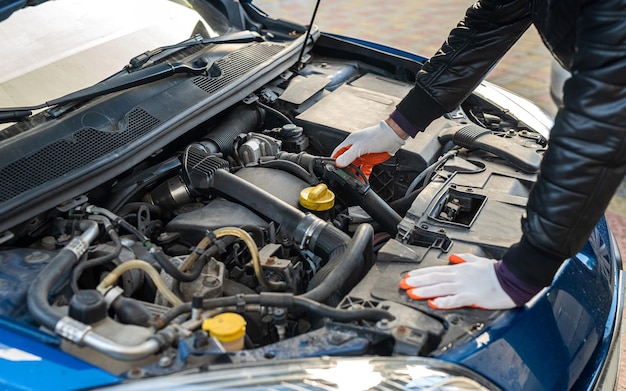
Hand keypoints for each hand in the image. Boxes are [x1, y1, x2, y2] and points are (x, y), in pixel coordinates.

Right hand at [332, 120, 405, 176]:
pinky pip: (364, 170)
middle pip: (346, 161)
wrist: (393, 137)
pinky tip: (361, 181)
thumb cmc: (378, 136)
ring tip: (351, 181)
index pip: (338, 152)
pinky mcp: (370, 160)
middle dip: (344, 169)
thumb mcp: (360, 146)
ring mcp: (363, 155)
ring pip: (354, 167)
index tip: (331, 169)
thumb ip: (349, 155)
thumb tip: (338, 163)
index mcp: (350, 142)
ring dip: (353, 174)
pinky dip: (362, 176)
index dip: (334, 160)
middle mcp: (355, 149)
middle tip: (342, 177)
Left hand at [399, 253, 515, 309]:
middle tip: (403, 283)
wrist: (513, 278)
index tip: (408, 276)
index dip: (421, 273)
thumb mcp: (478, 261)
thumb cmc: (497, 272)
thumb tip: (454, 257)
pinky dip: (443, 301)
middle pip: (434, 278)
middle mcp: (459, 276)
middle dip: (417, 281)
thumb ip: (464, 259)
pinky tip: (433, 303)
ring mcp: (465, 286)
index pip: (436, 270)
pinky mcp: (473, 297)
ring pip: (440, 287)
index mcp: (460, 269)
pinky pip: (455, 299)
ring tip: (411, 292)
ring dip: (424, 290)